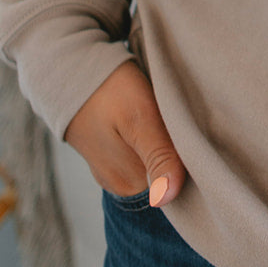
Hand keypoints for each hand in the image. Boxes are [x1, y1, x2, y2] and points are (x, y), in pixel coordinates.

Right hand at [63, 58, 186, 207]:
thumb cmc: (108, 89)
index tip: (197, 138)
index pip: (177, 185)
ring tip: (167, 118)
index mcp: (129, 181)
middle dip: (181, 154)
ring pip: (156, 165)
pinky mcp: (112, 156)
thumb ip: (158, 155)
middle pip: (166, 176)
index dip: (193, 163)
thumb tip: (166, 198)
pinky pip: (142, 156)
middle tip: (184, 121)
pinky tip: (154, 121)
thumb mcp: (139, 117)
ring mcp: (115, 171)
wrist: (70, 68)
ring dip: (167, 145)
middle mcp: (121, 185)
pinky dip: (154, 140)